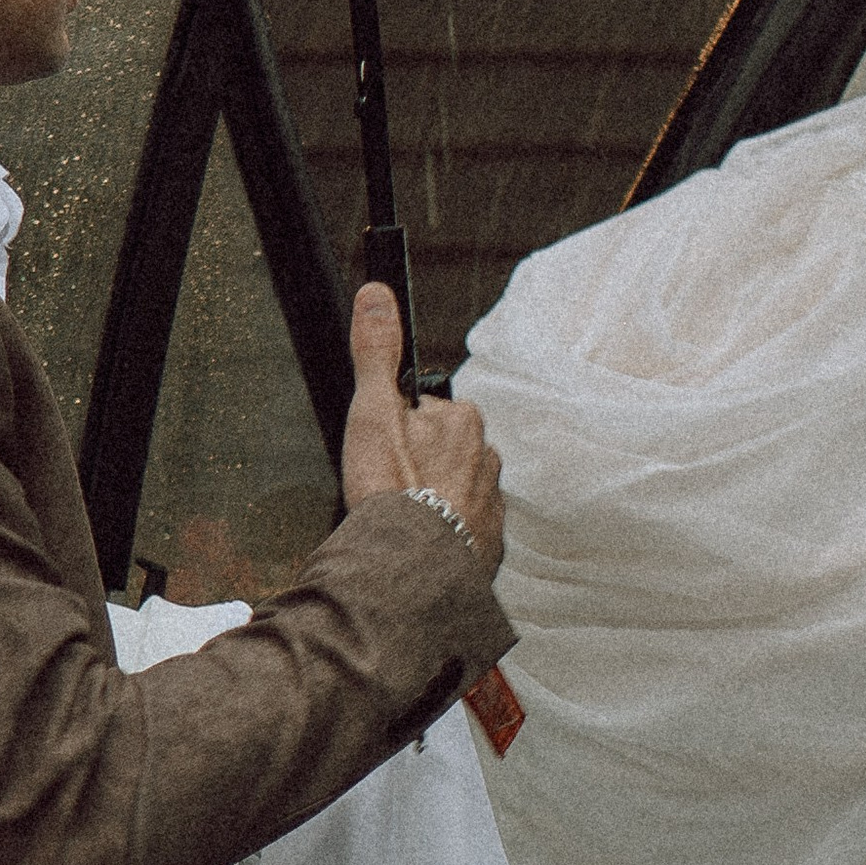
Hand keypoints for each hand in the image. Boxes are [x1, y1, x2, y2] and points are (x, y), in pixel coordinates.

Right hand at [340, 282, 503, 573]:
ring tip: (402, 519)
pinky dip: (445, 534)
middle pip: (446, 452)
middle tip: (388, 489)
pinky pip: (466, 530)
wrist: (411, 569)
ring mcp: (492, 504)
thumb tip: (377, 295)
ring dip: (433, 500)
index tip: (383, 452)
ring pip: (457, 490)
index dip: (400, 431)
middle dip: (420, 465)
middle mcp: (487, 458)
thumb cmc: (392, 490)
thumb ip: (376, 352)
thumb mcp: (373, 411)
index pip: (429, 413)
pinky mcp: (489, 545)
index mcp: (463, 421)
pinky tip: (420, 543)